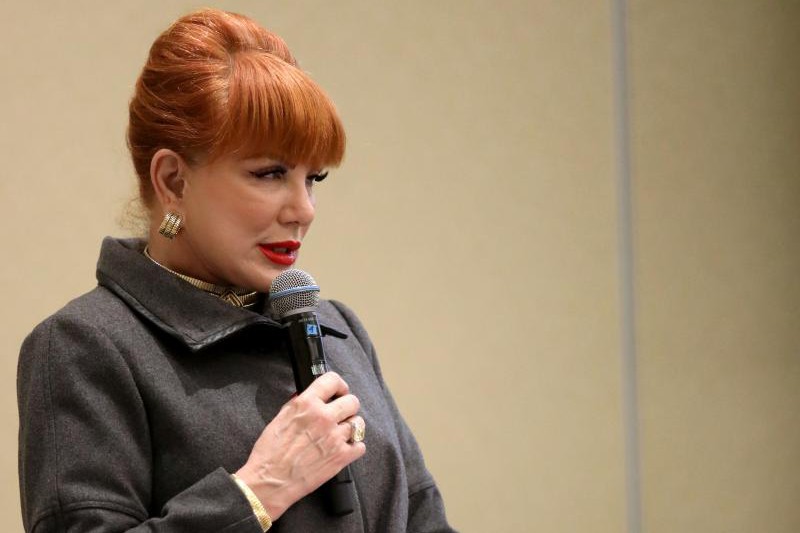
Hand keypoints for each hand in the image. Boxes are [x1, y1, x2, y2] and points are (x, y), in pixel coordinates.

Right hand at [235, 372, 365, 519]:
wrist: (270, 481)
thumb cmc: (270, 453)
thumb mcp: (280, 418)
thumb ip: (299, 404)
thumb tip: (310, 395)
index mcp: (306, 404)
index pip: (333, 380)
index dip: (339, 386)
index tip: (339, 392)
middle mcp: (324, 417)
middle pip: (352, 402)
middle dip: (347, 407)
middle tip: (340, 414)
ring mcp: (335, 437)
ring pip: (358, 423)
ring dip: (350, 427)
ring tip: (340, 434)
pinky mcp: (341, 457)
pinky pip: (360, 446)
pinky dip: (354, 447)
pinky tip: (343, 448)